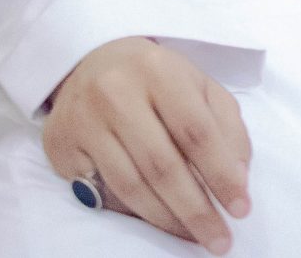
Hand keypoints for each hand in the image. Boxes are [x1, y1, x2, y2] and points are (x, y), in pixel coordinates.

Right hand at [40, 36, 251, 251]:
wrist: (90, 61)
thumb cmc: (158, 79)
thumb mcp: (199, 86)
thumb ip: (226, 126)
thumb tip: (238, 178)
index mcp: (160, 71)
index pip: (196, 132)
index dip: (221, 174)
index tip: (241, 209)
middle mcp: (116, 94)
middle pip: (161, 165)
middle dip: (195, 209)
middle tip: (219, 240)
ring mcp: (84, 121)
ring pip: (129, 185)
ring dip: (166, 219)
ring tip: (192, 236)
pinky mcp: (59, 146)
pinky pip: (100, 191)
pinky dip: (132, 212)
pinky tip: (156, 221)